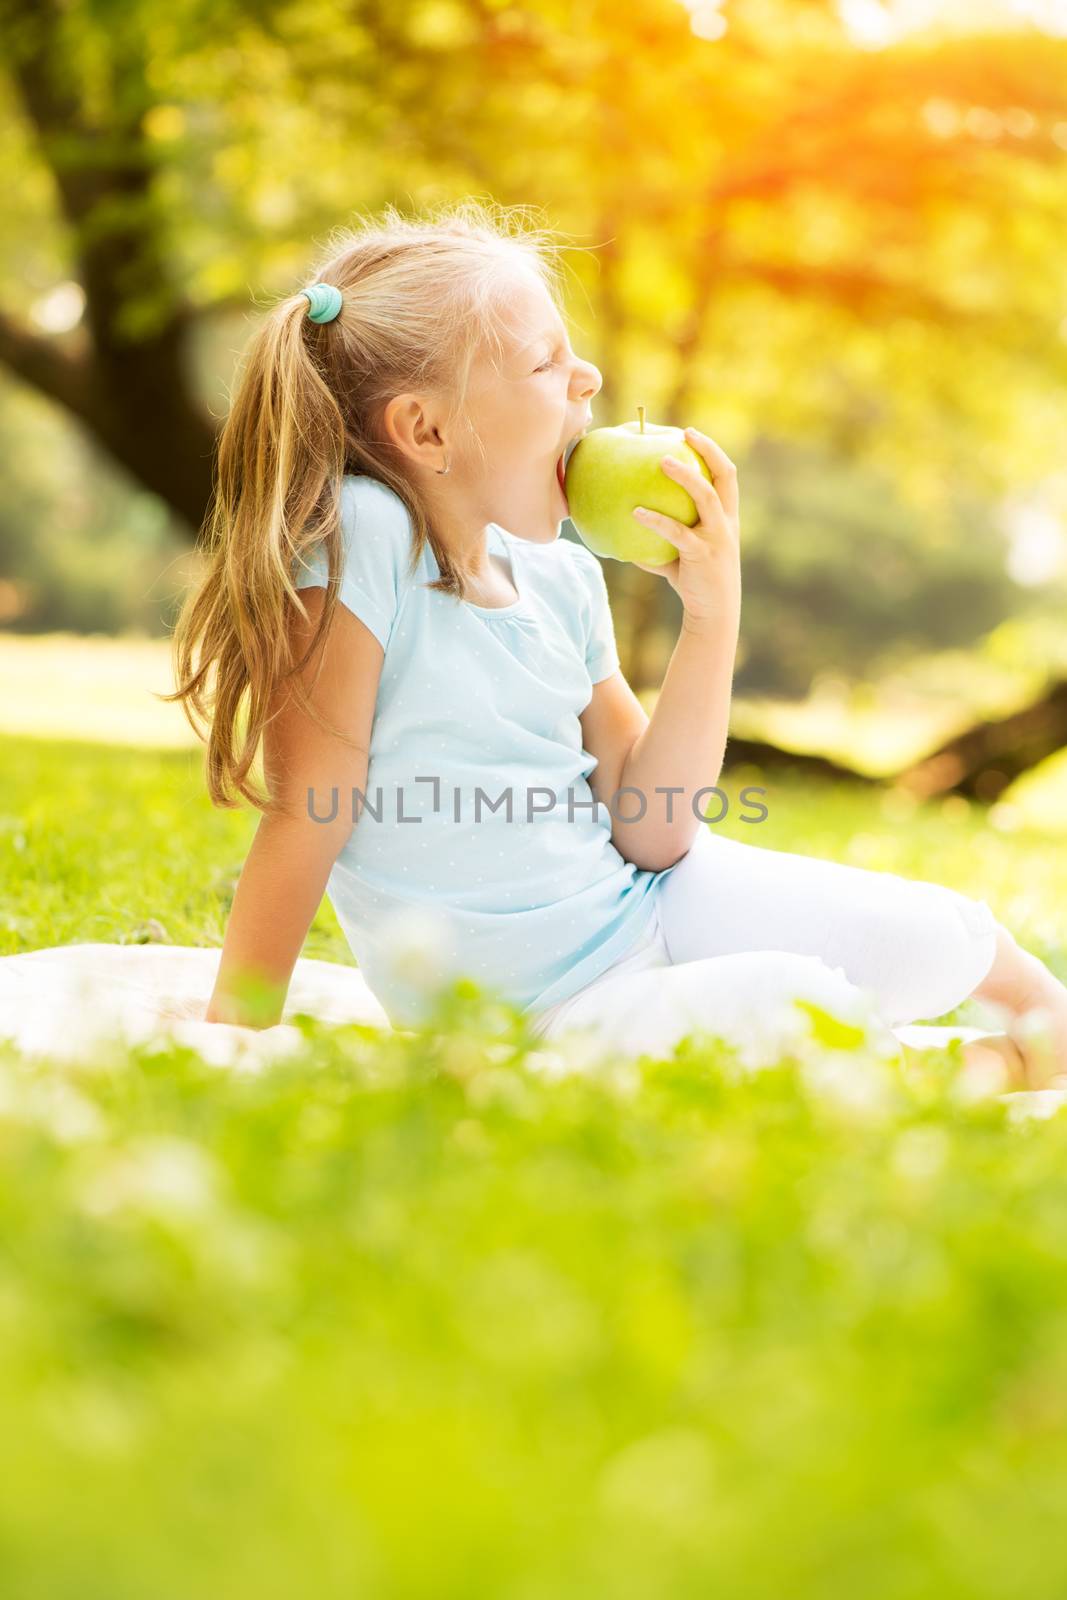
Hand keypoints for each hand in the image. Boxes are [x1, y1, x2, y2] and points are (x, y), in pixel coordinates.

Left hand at [631, 426, 739, 623]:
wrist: (713, 613)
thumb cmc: (694, 582)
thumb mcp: (680, 555)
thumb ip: (661, 538)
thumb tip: (628, 525)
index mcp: (726, 518)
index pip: (727, 476)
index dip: (712, 452)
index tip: (691, 434)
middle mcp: (726, 523)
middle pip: (725, 476)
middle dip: (709, 450)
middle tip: (684, 433)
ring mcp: (717, 537)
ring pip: (705, 496)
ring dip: (685, 476)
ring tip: (662, 461)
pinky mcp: (701, 554)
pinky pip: (677, 532)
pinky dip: (656, 520)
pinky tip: (635, 512)